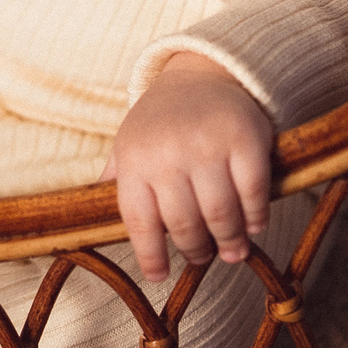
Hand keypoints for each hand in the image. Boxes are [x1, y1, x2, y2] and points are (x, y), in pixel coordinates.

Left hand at [105, 52, 272, 281]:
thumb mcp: (129, 142)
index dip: (150, 255)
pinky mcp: (245, 140)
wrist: (202, 72)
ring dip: (228, 241)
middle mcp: (168, 153)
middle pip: (184, 224)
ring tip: (231, 251)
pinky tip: (253, 225)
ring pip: (220, 215)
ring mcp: (207, 146)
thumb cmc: (162, 120)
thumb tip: (92, 216)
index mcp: (134, 158)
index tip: (158, 275)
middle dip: (195, 250)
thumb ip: (118, 179)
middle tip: (202, 258)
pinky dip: (255, 216)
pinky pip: (253, 193)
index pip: (139, 221)